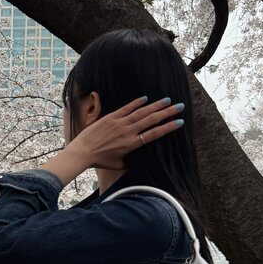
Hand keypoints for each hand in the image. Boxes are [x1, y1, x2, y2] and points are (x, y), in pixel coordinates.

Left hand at [68, 96, 184, 170]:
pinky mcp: (110, 118)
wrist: (82, 152)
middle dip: (167, 112)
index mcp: (132, 144)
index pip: (154, 134)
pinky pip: (126, 108)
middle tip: (180, 106)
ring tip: (167, 100)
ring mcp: (119, 123)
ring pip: (141, 112)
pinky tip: (146, 98)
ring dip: (155, 105)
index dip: (168, 127)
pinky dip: (136, 103)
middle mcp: (128, 132)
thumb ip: (128, 162)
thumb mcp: (117, 165)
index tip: (179, 122)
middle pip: (152, 120)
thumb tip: (135, 163)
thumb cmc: (99, 161)